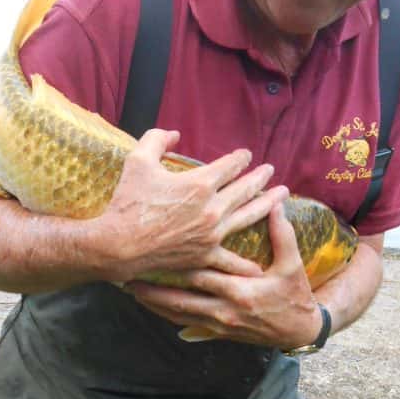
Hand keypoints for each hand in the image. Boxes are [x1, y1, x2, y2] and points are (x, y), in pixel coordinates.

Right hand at [96, 129, 289, 282]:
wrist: (118, 245)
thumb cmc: (127, 202)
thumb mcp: (138, 160)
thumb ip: (158, 139)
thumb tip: (175, 134)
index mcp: (200, 183)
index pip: (230, 165)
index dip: (240, 158)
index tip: (246, 156)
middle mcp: (212, 208)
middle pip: (244, 189)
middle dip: (259, 177)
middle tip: (270, 171)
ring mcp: (212, 234)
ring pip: (247, 217)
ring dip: (267, 204)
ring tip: (281, 195)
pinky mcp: (204, 255)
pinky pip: (230, 259)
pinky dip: (245, 262)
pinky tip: (260, 264)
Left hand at [125, 201, 323, 347]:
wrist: (299, 331)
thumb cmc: (295, 296)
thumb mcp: (292, 264)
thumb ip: (282, 234)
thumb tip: (276, 202)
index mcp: (240, 291)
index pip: (201, 275)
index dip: (176, 265)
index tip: (154, 254)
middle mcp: (225, 311)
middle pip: (181, 299)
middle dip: (154, 291)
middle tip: (129, 279)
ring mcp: (219, 325)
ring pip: (180, 316)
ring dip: (156, 305)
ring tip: (133, 293)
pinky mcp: (218, 333)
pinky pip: (187, 325)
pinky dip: (169, 316)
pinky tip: (153, 308)